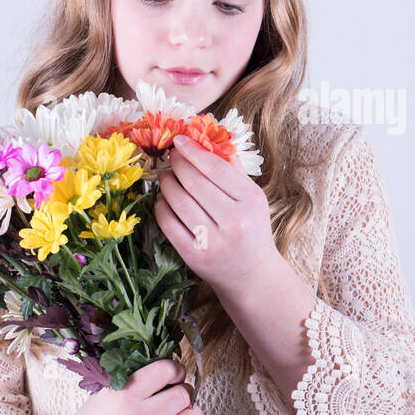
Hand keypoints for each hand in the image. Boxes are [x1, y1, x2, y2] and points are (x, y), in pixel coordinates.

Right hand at [28, 359, 203, 414]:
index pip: (166, 371)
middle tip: (179, 396)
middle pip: (183, 396)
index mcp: (122, 396)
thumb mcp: (105, 393)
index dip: (176, 370)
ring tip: (181, 414)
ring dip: (191, 413)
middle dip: (185, 392)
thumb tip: (173, 368)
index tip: (176, 374)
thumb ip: (136, 379)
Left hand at [154, 134, 277, 296]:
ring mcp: (213, 241)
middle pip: (194, 183)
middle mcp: (234, 221)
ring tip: (166, 176)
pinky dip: (161, 207)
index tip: (178, 140)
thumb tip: (209, 139)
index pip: (215, 169)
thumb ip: (234, 170)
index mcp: (251, 201)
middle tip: (170, 157)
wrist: (251, 275)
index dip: (193, 151)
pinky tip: (163, 200)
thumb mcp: (253, 198)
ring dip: (166, 184)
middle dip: (176, 165)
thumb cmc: (251, 229)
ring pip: (178, 201)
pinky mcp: (194, 256)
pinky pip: (168, 223)